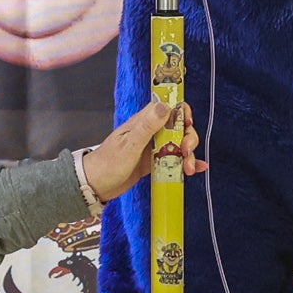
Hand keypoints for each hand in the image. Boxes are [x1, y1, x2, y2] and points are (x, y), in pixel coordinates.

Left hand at [80, 97, 201, 205]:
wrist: (96, 185)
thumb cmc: (108, 163)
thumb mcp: (129, 145)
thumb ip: (147, 126)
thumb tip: (165, 106)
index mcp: (144, 122)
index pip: (169, 107)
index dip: (182, 113)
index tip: (188, 125)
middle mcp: (151, 132)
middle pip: (179, 127)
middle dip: (188, 138)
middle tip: (186, 152)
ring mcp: (154, 147)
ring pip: (179, 144)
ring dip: (188, 155)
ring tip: (188, 169)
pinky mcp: (155, 162)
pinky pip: (175, 159)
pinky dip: (186, 163)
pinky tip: (197, 169)